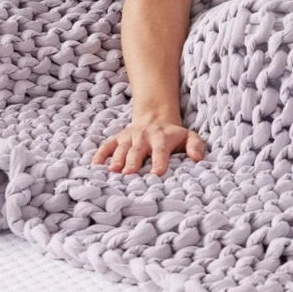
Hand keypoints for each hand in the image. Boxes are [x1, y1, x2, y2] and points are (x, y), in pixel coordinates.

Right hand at [91, 115, 205, 175]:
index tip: (157, 173)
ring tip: (113, 170)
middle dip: (133, 161)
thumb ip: (196, 146)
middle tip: (129, 174)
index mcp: (162, 138)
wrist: (155, 117)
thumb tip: (197, 159)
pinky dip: (100, 154)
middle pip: (138, 150)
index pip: (161, 150)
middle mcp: (144, 137)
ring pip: (122, 148)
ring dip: (116, 158)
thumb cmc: (173, 135)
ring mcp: (129, 137)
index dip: (159, 161)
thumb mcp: (189, 136)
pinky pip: (107, 145)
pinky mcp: (118, 138)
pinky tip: (95, 165)